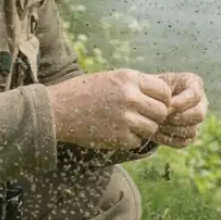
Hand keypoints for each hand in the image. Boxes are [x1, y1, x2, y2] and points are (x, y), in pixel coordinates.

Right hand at [46, 69, 171, 149]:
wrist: (56, 110)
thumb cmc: (83, 92)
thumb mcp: (110, 78)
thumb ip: (135, 85)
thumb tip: (163, 96)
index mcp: (128, 78)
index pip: (164, 91)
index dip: (161, 100)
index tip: (152, 104)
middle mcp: (130, 97)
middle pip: (161, 112)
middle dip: (154, 117)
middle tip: (141, 117)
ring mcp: (124, 118)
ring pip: (151, 128)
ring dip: (143, 129)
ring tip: (126, 125)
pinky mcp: (118, 137)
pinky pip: (137, 141)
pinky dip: (129, 140)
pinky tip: (114, 132)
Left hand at [150, 72, 207, 148]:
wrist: (148, 99)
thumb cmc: (151, 88)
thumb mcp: (155, 83)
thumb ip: (163, 92)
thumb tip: (168, 108)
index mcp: (194, 83)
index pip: (195, 95)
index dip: (181, 103)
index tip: (166, 105)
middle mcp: (200, 102)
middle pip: (199, 115)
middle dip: (178, 118)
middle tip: (161, 117)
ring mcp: (196, 120)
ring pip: (192, 131)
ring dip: (172, 129)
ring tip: (156, 124)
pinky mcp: (189, 134)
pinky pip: (183, 142)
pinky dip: (168, 139)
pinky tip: (156, 133)